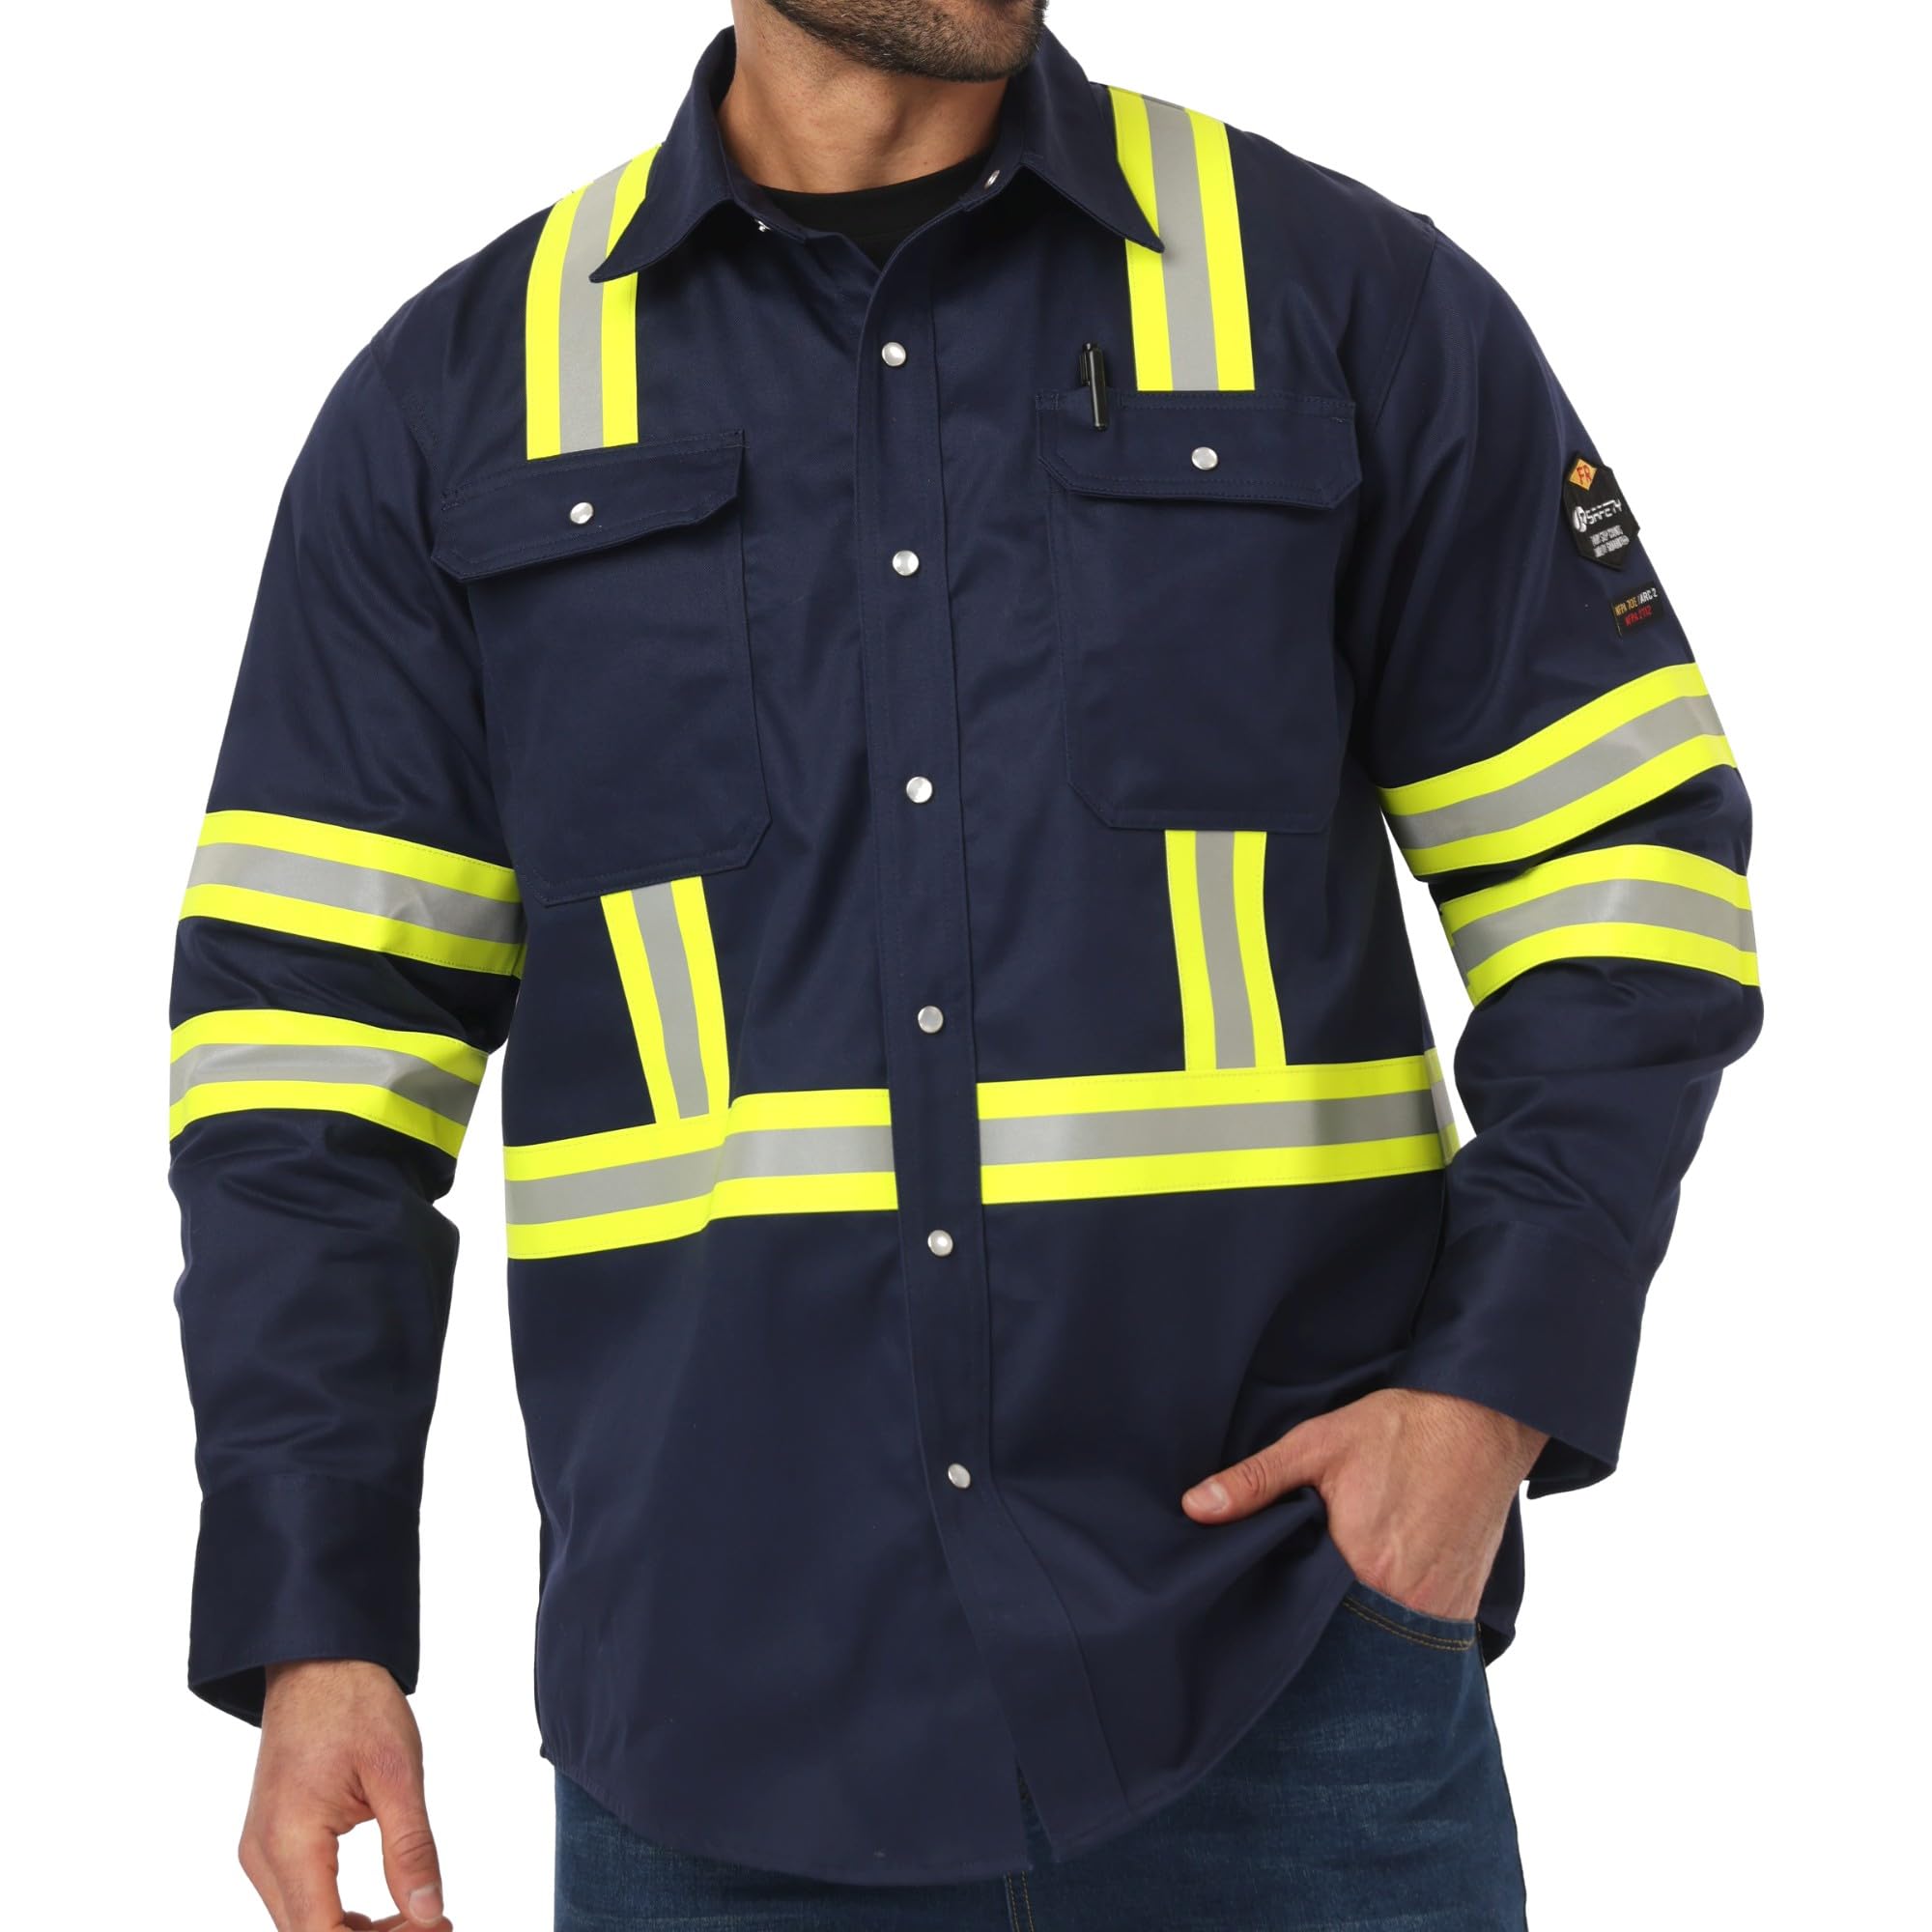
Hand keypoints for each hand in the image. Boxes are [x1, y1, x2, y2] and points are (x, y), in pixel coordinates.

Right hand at [238, 1659, 450, 1931]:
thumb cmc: (354, 1703)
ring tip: (419, 1919)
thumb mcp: (397, 1772)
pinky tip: (386, 1913)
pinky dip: (340, 1917)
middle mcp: (263, 1856)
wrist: (317, 1663)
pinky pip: (302, 1902)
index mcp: (289, 1840)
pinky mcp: (271, 1844)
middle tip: (435, 1924)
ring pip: (304, 1926)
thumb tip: (428, 1912)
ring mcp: (262, 1852)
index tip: (432, 1928)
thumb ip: (411, 1847)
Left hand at [1182, 1389, 1546, 1620]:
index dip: (1278, 1616)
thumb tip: (1195, 1508)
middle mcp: (1403, 1602)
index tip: (1257, 1613)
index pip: (1300, 1619)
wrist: (1480, 1422)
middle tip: (1295, 1609)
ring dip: (1357, 1635)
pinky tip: (1373, 1611)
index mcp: (1359, 1566)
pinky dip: (1396, 1634)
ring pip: (1382, 1644)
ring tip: (1332, 1614)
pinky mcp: (1462, 1608)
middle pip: (1342, 1639)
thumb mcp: (1316, 1444)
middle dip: (1316, 1633)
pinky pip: (1421, 1642)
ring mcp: (1438, 1612)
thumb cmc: (1398, 1431)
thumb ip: (1255, 1481)